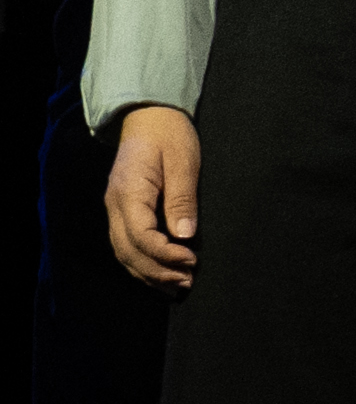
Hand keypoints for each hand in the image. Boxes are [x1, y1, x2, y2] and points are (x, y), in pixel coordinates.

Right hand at [98, 105, 195, 290]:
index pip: (140, 236)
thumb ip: (181, 199)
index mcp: (128, 193)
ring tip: (177, 286)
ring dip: (149, 272)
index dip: (164, 255)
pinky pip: (126, 245)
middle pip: (128, 251)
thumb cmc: (169, 135)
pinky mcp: (122, 211)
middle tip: (187, 282)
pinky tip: (160, 274)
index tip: (191, 261)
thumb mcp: (183, 162)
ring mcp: (115, 209)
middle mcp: (115, 206)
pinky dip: (142, 263)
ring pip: (124, 252)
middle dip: (157, 271)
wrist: (148, 118)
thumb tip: (184, 236)